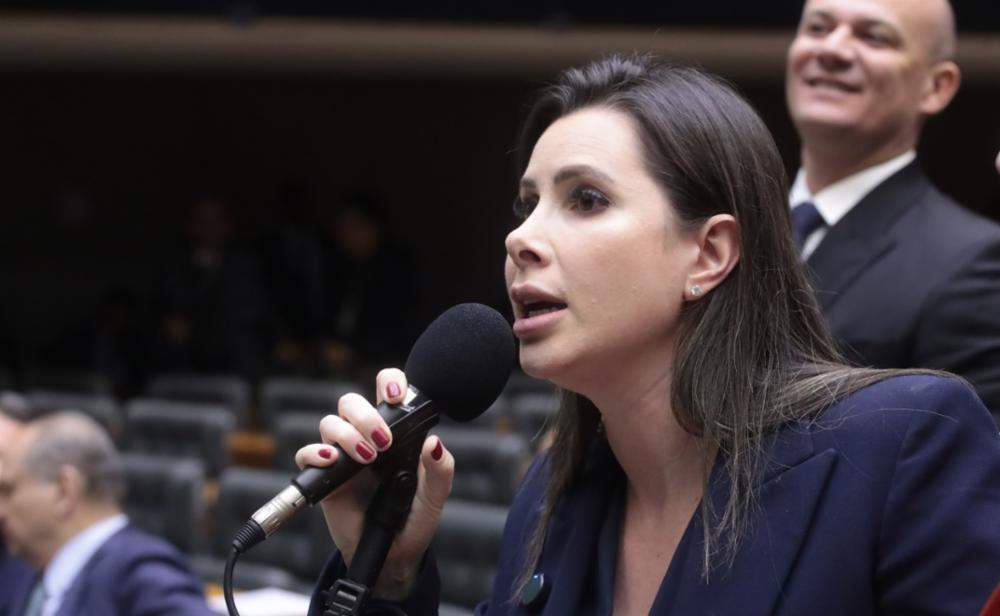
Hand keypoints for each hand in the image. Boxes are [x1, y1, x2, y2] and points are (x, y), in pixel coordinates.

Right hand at [294, 368, 453, 599]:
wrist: (394, 554)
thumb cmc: (415, 519)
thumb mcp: (435, 497)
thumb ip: (440, 470)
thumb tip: (434, 443)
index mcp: (395, 433)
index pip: (387, 392)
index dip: (389, 382)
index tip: (396, 395)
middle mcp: (366, 438)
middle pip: (351, 402)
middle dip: (365, 414)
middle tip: (384, 440)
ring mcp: (343, 456)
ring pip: (330, 423)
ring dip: (347, 434)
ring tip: (367, 458)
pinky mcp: (325, 477)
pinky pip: (307, 454)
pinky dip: (314, 454)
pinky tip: (332, 462)